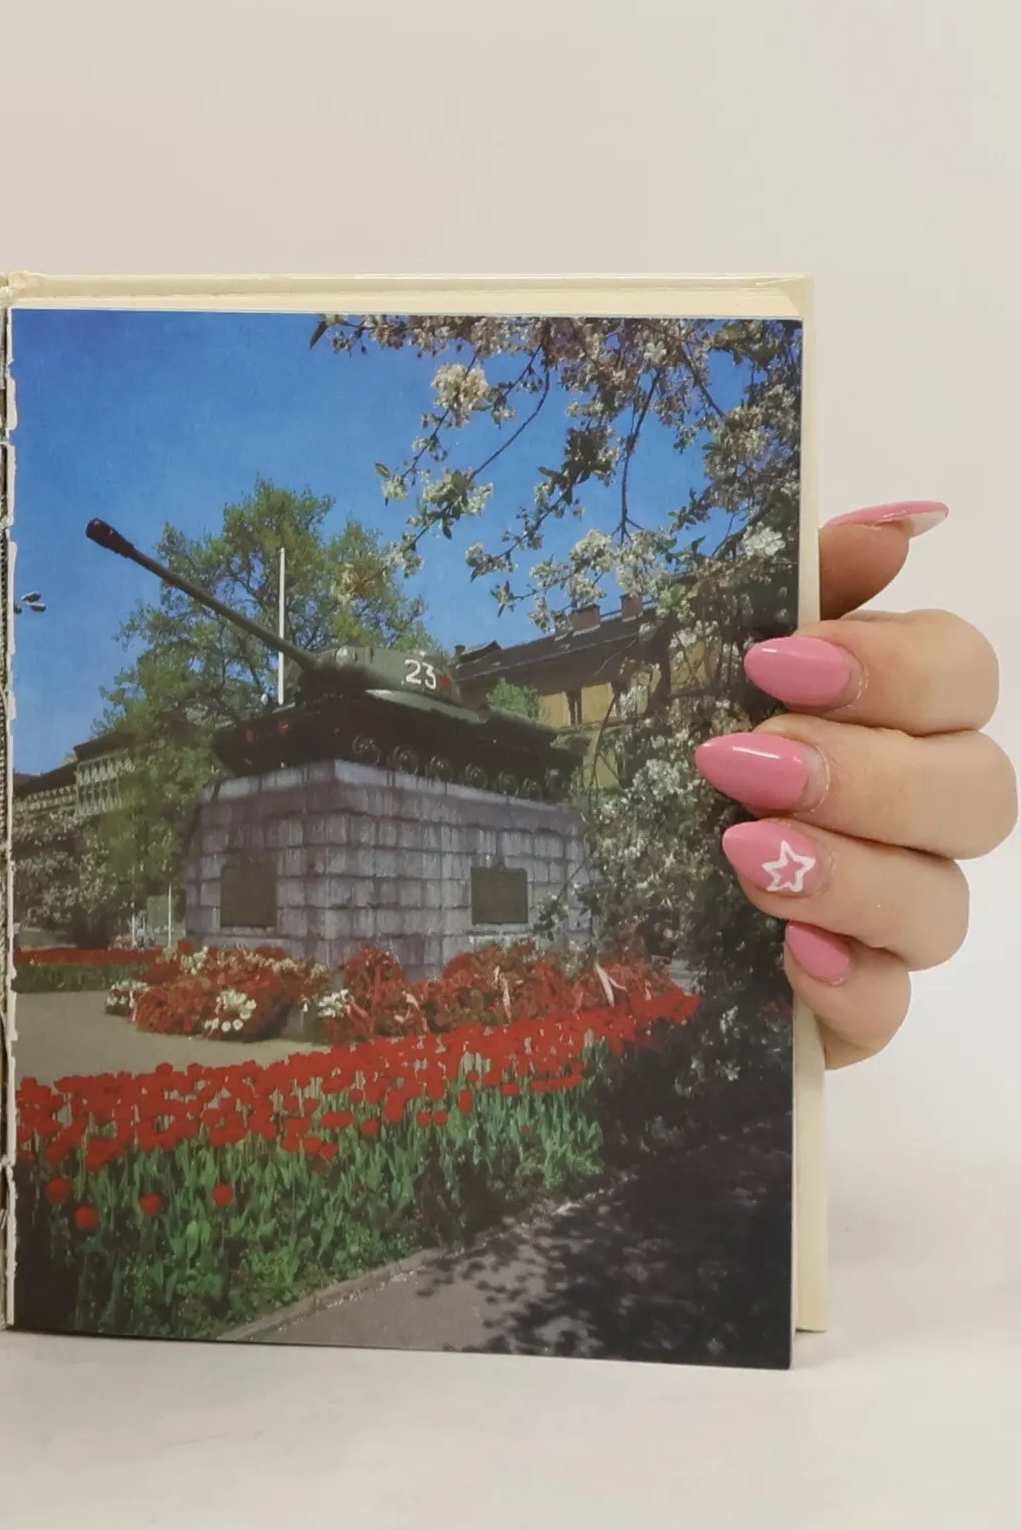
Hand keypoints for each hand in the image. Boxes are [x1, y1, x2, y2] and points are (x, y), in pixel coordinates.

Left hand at [697, 502, 1015, 1067]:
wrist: (553, 893)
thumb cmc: (642, 757)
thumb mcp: (685, 663)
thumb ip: (787, 593)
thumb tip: (901, 521)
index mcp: (887, 719)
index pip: (963, 676)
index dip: (894, 667)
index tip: (775, 664)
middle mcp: (908, 819)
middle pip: (977, 792)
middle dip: (867, 774)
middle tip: (742, 764)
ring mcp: (884, 921)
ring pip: (942, 905)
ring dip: (851, 873)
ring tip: (745, 856)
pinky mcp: (844, 1006)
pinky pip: (889, 1008)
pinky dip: (850, 983)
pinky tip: (791, 954)